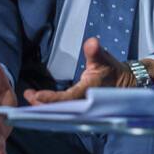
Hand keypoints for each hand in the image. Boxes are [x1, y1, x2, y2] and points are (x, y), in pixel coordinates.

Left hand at [24, 37, 153, 104]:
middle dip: (42, 105)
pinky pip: (64, 110)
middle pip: (60, 109)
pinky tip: (39, 101)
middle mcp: (84, 104)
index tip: (37, 95)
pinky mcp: (80, 108)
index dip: (52, 98)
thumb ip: (95, 52)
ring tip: (30, 97)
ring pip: (61, 111)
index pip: (67, 98)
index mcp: (88, 92)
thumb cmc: (112, 70)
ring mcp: (82, 108)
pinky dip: (51, 106)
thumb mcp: (104, 59)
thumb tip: (92, 42)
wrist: (125, 84)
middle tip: (27, 95)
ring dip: (44, 106)